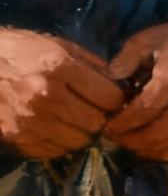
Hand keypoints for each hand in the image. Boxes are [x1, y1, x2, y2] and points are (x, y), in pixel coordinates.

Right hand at [0, 28, 123, 158]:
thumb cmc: (18, 52)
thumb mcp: (56, 45)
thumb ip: (91, 64)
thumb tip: (121, 82)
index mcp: (59, 67)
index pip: (110, 97)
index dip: (115, 99)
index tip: (110, 98)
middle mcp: (46, 95)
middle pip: (97, 122)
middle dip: (100, 118)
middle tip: (93, 111)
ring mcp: (30, 120)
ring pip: (79, 141)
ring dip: (81, 133)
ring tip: (73, 120)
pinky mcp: (17, 137)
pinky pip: (55, 150)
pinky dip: (60, 142)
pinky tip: (53, 128)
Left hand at [103, 16, 167, 161]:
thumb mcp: (148, 38)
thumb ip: (126, 58)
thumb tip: (110, 78)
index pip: (148, 108)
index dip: (124, 122)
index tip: (106, 125)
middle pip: (158, 131)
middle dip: (130, 139)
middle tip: (111, 136)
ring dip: (143, 148)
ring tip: (125, 141)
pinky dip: (161, 152)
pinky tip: (146, 147)